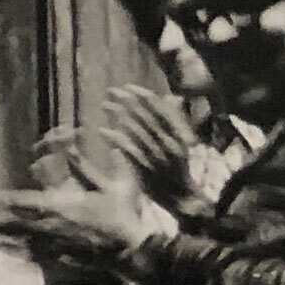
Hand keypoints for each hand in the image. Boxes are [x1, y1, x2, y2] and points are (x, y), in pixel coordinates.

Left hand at [0, 183, 157, 276]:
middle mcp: (52, 227)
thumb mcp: (112, 186)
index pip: (27, 202)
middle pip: (15, 223)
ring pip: (19, 240)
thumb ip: (89, 168)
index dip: (6, 199)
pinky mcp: (58, 261)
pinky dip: (14, 251)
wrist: (131, 251)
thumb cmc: (122, 216)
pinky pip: (30, 257)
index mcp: (63, 207)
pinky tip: (0, 248)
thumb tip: (74, 149)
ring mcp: (53, 246)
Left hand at [101, 84, 206, 215]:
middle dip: (128, 101)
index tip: (128, 87)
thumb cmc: (178, 169)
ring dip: (119, 115)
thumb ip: (174, 121)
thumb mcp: (180, 142)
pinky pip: (128, 149)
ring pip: (137, 130)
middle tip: (111, 91)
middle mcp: (170, 141)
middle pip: (146, 115)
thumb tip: (172, 97)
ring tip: (104, 105)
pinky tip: (102, 130)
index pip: (162, 108)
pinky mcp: (146, 167)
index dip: (144, 96)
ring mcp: (158, 154)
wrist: (182, 197)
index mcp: (179, 133)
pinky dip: (115, 138)